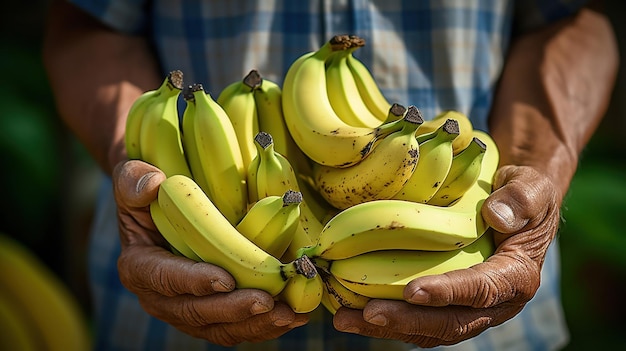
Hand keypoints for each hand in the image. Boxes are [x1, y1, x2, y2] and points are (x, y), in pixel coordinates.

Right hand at [112, 160, 307, 345]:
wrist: (165, 206)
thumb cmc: (150, 190)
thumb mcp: (132, 178)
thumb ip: (132, 180)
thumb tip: (151, 184)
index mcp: (140, 267)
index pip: (165, 279)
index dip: (194, 282)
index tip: (225, 280)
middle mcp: (160, 297)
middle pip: (196, 312)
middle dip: (234, 310)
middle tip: (268, 302)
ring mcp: (187, 308)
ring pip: (221, 327)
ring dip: (256, 324)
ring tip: (290, 315)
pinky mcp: (212, 313)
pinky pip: (237, 327)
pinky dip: (266, 325)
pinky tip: (294, 316)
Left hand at [332, 165, 559, 346]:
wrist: (517, 209)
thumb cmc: (522, 195)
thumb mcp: (532, 187)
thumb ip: (523, 198)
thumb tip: (496, 215)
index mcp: (516, 277)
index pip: (482, 290)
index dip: (448, 293)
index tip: (413, 291)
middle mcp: (494, 303)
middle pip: (450, 323)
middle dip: (407, 321)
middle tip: (368, 313)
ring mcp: (470, 308)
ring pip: (429, 329)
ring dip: (388, 328)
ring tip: (345, 320)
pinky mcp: (450, 305)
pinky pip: (419, 320)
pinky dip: (388, 320)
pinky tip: (352, 312)